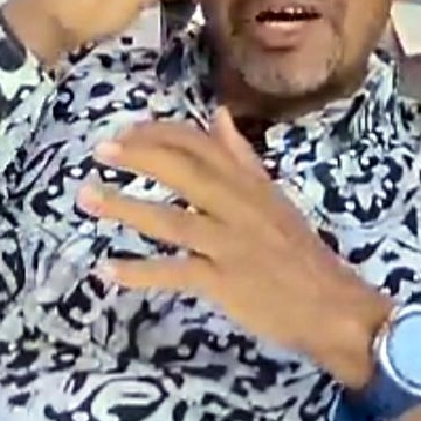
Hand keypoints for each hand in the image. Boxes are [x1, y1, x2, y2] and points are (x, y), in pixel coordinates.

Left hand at [78, 108, 392, 386]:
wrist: (332, 305)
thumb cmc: (299, 254)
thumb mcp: (273, 198)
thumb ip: (242, 158)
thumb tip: (217, 115)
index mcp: (251, 185)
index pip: (202, 144)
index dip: (161, 134)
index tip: (126, 131)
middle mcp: (239, 207)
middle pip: (185, 172)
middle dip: (140, 158)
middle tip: (101, 150)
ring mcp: (231, 244)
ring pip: (172, 220)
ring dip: (126, 208)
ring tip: (87, 198)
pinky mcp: (224, 282)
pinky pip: (175, 273)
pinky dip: (140, 271)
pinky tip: (108, 269)